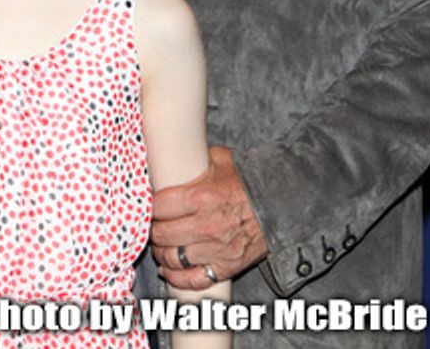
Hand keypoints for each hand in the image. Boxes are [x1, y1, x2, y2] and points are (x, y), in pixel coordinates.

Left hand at [151, 146, 267, 288]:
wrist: (281, 205)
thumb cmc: (247, 181)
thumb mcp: (221, 160)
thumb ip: (194, 157)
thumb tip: (171, 150)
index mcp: (202, 196)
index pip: (158, 206)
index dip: (149, 207)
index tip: (148, 206)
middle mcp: (207, 225)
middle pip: (161, 234)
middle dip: (153, 229)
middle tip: (153, 225)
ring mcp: (217, 249)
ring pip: (172, 258)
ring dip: (162, 252)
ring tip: (161, 244)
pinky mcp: (227, 267)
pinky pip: (192, 280)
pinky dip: (176, 278)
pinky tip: (168, 269)